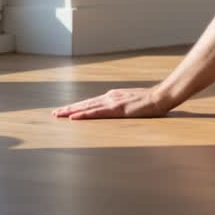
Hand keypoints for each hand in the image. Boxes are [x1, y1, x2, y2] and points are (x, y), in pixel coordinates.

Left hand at [52, 87, 173, 119]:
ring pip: (86, 107)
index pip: (91, 102)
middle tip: (54, 113)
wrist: (161, 97)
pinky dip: (83, 115)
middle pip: (85, 103)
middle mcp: (109, 97)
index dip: (77, 106)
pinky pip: (95, 112)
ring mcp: (112, 102)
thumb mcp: (134, 103)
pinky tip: (73, 117)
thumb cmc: (151, 102)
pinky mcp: (116, 109)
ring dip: (71, 111)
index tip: (65, 110)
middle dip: (69, 108)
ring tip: (58, 114)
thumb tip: (119, 110)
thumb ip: (124, 105)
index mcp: (113, 96)